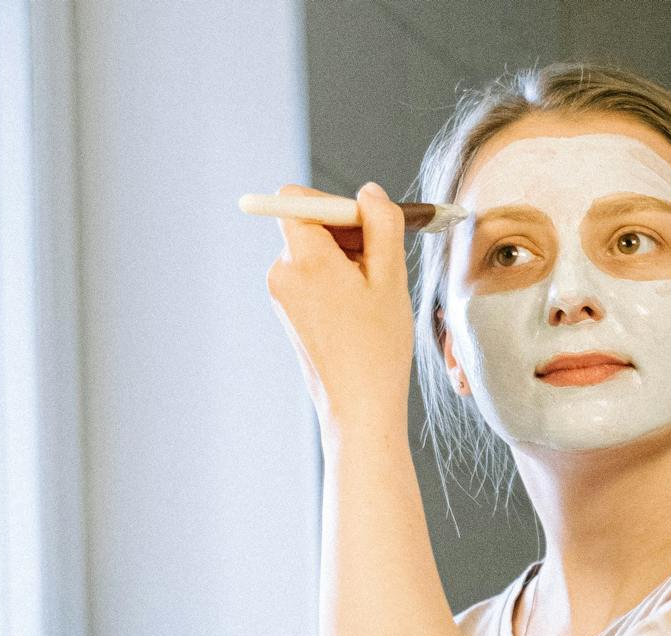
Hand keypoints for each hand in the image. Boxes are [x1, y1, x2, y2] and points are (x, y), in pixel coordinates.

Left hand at [264, 183, 412, 443]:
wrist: (357, 408)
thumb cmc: (378, 346)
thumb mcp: (390, 276)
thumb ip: (380, 223)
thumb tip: (368, 193)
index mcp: (303, 258)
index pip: (296, 199)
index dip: (333, 201)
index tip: (364, 222)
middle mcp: (281, 272)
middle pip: (308, 224)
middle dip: (346, 232)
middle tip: (381, 263)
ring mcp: (280, 294)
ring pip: (313, 251)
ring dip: (345, 259)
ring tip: (371, 296)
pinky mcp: (287, 311)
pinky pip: (310, 276)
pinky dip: (335, 280)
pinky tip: (358, 310)